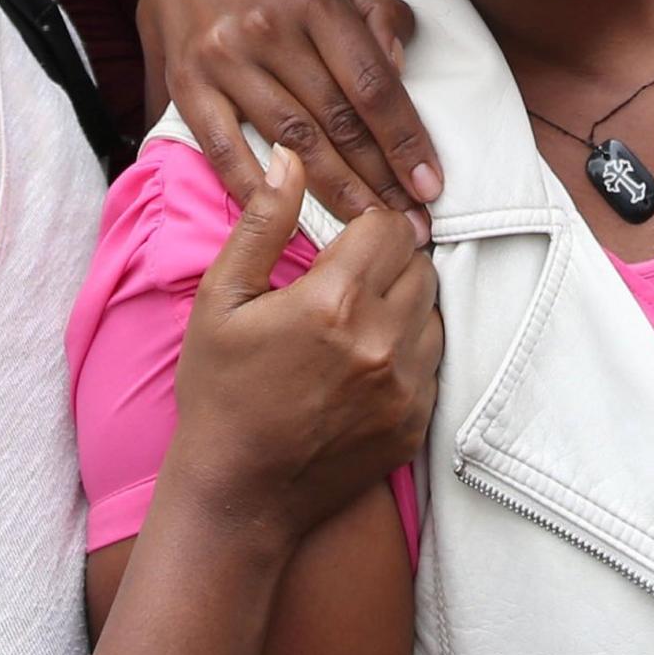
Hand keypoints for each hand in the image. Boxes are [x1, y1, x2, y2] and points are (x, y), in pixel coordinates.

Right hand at [138, 0, 441, 222]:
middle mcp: (268, 29)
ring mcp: (224, 60)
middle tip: (413, 225)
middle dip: (380, 179)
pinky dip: (258, 189)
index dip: (404, 140)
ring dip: (336, 192)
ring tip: (369, 227)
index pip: (372, 84)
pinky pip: (226, 150)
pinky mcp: (187, 86)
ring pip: (291, 141)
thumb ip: (380, 16)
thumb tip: (403, 70)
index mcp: (315, 1)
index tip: (430, 185)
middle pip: (336, 120)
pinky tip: (291, 220)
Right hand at [167, 148, 441, 539]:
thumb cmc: (220, 394)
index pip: (388, 225)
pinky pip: (433, 361)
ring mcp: (405, 386)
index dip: (368, 225)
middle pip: (420, 263)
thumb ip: (262, 223)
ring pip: (433, 310)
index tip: (346, 239)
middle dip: (390, 260)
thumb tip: (289, 159)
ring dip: (405, 304)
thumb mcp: (221, 300)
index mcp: (333, 301)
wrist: (238, 495)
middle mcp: (381, 341)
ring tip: (357, 321)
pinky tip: (366, 363)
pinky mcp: (417, 421)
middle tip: (350, 279)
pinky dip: (410, 351)